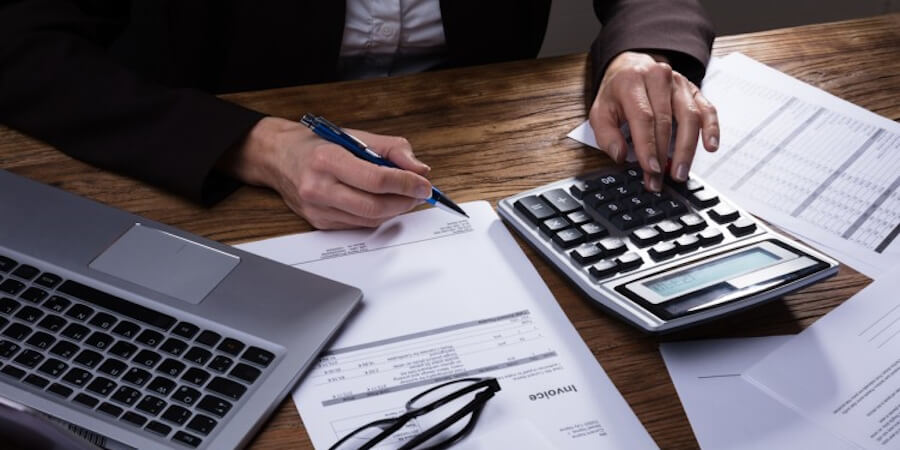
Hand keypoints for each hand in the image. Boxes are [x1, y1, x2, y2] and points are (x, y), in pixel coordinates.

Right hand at [221, 117, 432, 228]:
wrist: (279, 158)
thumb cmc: (317, 145)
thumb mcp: (356, 136)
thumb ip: (392, 150)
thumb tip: (420, 170)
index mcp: (328, 159)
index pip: (377, 179)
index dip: (406, 183)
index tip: (423, 184)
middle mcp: (319, 186)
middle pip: (375, 205)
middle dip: (404, 202)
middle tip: (418, 194)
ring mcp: (317, 208)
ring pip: (369, 219)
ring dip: (394, 211)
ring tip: (404, 197)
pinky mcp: (319, 223)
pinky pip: (358, 225)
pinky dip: (376, 216)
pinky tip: (381, 203)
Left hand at [589, 51, 718, 190]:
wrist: (632, 67)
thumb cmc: (617, 93)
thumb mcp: (600, 111)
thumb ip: (606, 135)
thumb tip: (620, 155)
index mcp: (631, 82)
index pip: (644, 117)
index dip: (648, 145)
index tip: (651, 168)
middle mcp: (658, 77)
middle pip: (667, 120)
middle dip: (664, 154)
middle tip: (660, 178)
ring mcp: (679, 83)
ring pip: (690, 116)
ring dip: (687, 148)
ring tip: (681, 171)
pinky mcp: (693, 90)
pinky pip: (707, 109)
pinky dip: (711, 129)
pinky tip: (710, 146)